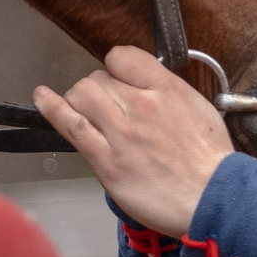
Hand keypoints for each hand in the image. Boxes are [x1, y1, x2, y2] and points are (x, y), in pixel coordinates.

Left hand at [34, 48, 232, 238]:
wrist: (214, 199)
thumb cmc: (211, 163)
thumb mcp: (200, 110)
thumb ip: (169, 94)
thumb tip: (145, 87)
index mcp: (167, 90)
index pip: (122, 57)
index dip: (117, 68)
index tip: (119, 80)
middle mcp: (141, 105)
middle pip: (98, 78)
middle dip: (99, 91)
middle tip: (109, 110)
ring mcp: (121, 133)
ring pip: (81, 95)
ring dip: (79, 101)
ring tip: (87, 114)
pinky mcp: (107, 160)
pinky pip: (70, 125)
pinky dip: (52, 108)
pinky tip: (42, 98)